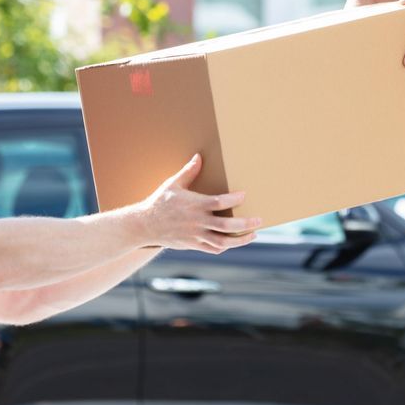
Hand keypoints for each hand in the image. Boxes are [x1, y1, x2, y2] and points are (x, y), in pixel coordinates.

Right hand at [129, 155, 261, 252]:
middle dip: (246, 224)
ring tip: (253, 235)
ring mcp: (196, 236)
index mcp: (195, 205)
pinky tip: (233, 241)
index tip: (244, 195)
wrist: (144, 226)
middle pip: (227, 226)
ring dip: (240, 240)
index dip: (234, 199)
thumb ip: (188, 172)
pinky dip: (225, 246)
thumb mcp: (173, 184)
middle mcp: (197, 222)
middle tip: (259, 220)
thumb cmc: (160, 202)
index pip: (219, 202)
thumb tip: (199, 156)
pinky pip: (213, 249)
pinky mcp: (193, 245)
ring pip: (223, 242)